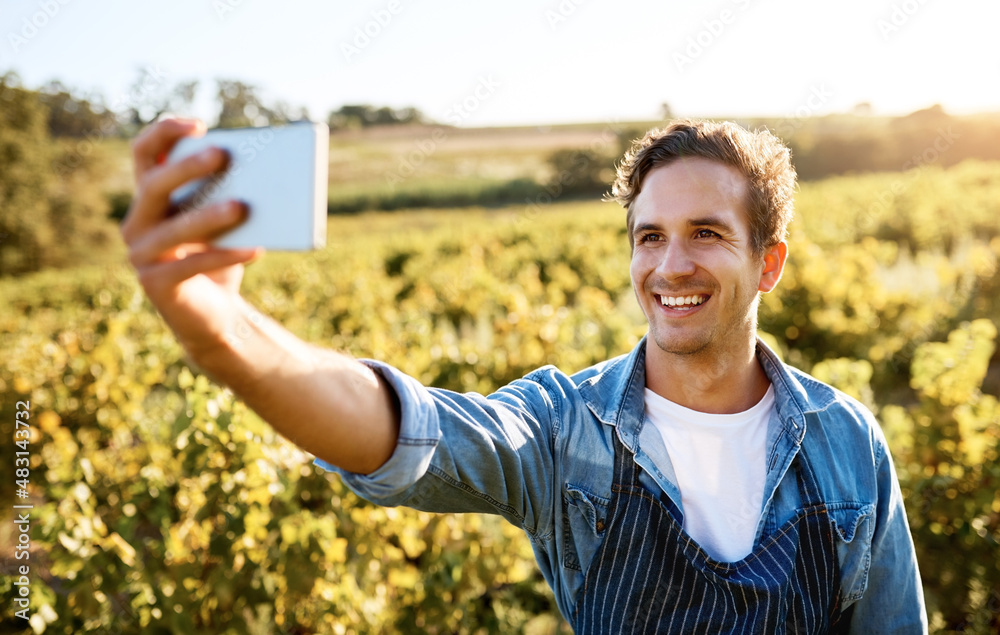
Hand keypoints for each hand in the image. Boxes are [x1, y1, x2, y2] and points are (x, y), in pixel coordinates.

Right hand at [121, 118, 262, 359]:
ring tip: (243, 206)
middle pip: (154, 185)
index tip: (199, 124)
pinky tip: (256, 249)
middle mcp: (136, 222)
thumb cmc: (222, 258)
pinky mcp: (155, 284)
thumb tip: (263, 177)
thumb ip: (231, 196)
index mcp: (150, 197)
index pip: (145, 153)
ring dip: (208, 216)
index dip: (164, 132)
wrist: (216, 314)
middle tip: (223, 156)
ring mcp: (140, 254)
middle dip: (187, 168)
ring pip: (174, 229)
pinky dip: (225, 255)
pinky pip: (191, 265)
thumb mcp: (226, 224)